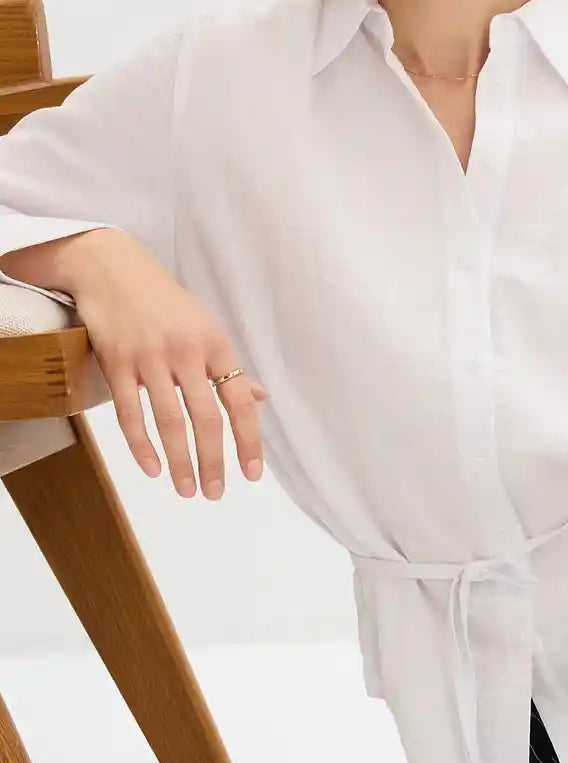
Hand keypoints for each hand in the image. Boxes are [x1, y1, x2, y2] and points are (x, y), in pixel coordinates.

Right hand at [67, 230, 268, 498]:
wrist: (112, 269)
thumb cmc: (164, 302)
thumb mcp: (205, 328)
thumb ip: (229, 367)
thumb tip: (259, 398)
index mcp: (215, 344)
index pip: (239, 400)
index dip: (248, 439)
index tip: (252, 474)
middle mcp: (186, 352)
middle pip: (206, 417)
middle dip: (213, 461)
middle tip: (215, 493)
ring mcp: (150, 357)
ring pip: (170, 421)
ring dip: (180, 462)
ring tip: (187, 490)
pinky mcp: (116, 363)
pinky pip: (131, 413)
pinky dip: (142, 446)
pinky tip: (153, 469)